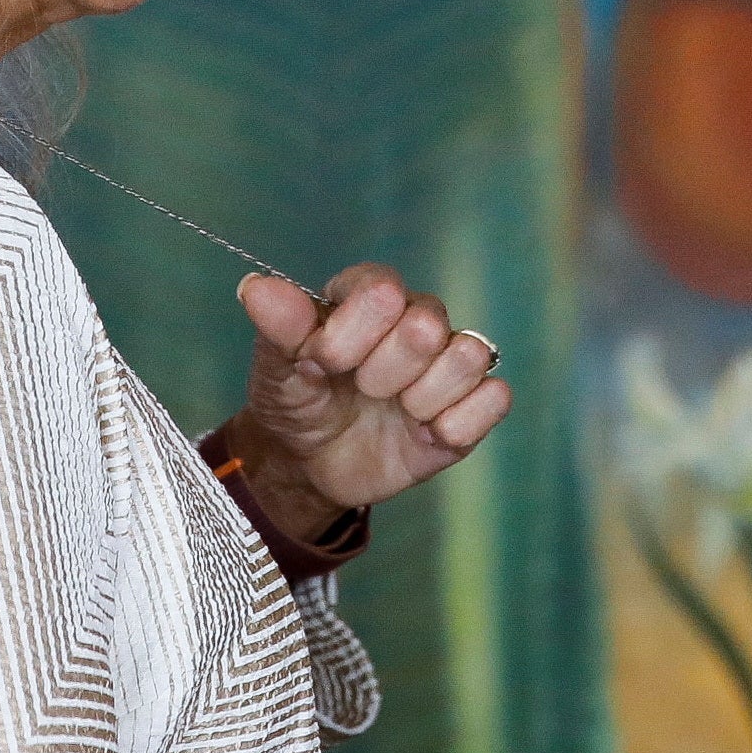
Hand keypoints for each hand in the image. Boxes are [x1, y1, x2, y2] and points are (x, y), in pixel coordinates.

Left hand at [230, 261, 507, 527]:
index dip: (349, 336)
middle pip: (428, 325)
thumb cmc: (295, 402)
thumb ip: (278, 327)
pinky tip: (423, 435)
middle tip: (362, 390)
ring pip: (470, 356)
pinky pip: (494, 399)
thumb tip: (256, 287)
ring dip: (422, 398)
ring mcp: (446, 363)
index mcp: (369, 296)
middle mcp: (417, 318)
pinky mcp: (469, 407)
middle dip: (383, 372)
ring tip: (395, 411)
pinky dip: (455, 425)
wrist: (311, 465)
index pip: (382, 292)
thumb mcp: (276, 369)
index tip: (321, 365)